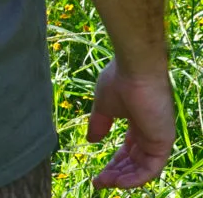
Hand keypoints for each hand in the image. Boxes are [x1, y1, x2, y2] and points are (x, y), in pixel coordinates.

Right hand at [88, 60, 174, 188]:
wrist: (134, 69)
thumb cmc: (118, 81)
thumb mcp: (103, 106)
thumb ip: (99, 124)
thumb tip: (91, 141)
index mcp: (137, 123)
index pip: (127, 151)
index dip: (113, 163)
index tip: (97, 174)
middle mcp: (149, 133)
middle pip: (134, 162)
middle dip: (116, 174)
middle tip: (99, 182)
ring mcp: (157, 138)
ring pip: (142, 168)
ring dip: (124, 179)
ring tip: (105, 183)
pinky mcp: (163, 142)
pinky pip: (151, 168)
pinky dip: (136, 178)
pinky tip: (119, 182)